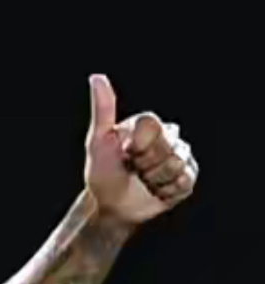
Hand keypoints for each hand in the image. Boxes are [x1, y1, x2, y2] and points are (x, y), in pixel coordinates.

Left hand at [84, 73, 197, 226]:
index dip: (140, 146)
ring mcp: (180, 157)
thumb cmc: (102, 173)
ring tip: (144, 181)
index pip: (155, 127)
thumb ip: (103, 110)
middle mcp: (169, 137)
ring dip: (156, 181)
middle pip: (169, 148)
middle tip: (134, 170)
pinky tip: (156, 191)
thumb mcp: (98, 141)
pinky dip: (167, 192)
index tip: (126, 153)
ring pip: (178, 166)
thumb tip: (97, 77)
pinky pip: (186, 182)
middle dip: (147, 165)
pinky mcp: (187, 178)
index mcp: (149, 125)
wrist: (109, 206)